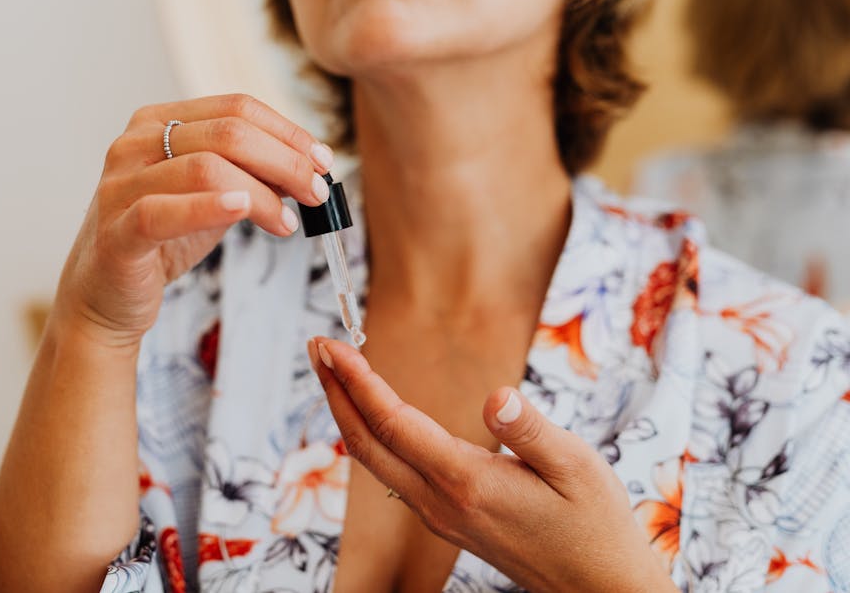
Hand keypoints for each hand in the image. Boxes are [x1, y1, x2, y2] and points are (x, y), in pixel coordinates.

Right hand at [53, 94, 333, 348]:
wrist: (107, 298)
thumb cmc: (163, 240)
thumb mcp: (213, 196)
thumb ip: (252, 175)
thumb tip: (311, 167)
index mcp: (157, 122)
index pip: (235, 108)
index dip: (287, 132)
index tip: (323, 160)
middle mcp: (134, 144)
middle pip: (227, 134)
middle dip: (285, 162)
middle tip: (318, 192)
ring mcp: (120, 186)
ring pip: (204, 168)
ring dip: (262, 193)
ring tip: (288, 221)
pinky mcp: (116, 233)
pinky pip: (164, 212)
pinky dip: (209, 208)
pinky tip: (244, 211)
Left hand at [307, 338, 678, 592]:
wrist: (598, 590)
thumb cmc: (595, 527)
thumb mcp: (577, 468)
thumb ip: (532, 431)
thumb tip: (496, 395)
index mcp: (467, 483)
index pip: (394, 423)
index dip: (358, 381)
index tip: (332, 346)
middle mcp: (441, 502)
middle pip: (367, 443)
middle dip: (336, 392)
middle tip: (317, 348)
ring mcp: (440, 515)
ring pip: (376, 461)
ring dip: (349, 413)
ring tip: (336, 372)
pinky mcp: (447, 519)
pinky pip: (394, 473)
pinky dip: (372, 436)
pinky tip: (374, 415)